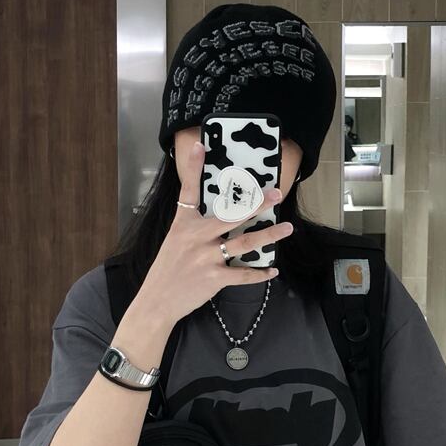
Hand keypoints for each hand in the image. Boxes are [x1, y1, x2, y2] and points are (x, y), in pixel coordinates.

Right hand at [134, 140, 292, 328]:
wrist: (158, 300)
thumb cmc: (168, 270)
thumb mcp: (174, 241)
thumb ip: (193, 228)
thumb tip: (218, 221)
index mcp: (184, 224)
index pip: (189, 191)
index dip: (194, 167)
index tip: (201, 145)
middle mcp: (197, 237)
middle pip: (232, 216)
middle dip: (257, 204)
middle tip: (277, 194)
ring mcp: (207, 257)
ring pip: (245, 243)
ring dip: (269, 235)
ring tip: (287, 228)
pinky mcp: (215, 278)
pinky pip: (243, 275)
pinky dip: (260, 274)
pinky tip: (272, 271)